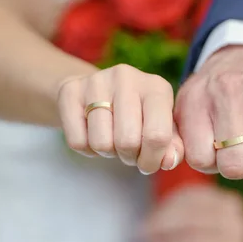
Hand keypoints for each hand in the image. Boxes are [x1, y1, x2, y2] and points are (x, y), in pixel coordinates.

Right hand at [58, 64, 182, 173]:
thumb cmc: (138, 116)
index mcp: (157, 87)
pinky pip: (77, 141)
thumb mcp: (162, 127)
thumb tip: (169, 162)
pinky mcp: (70, 90)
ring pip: (101, 143)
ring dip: (107, 153)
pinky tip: (93, 134)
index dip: (152, 160)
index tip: (147, 163)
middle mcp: (127, 77)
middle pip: (127, 141)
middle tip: (129, 152)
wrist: (96, 92)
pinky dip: (87, 150)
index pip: (158, 135)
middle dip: (129, 158)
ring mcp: (97, 81)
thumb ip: (172, 146)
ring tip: (112, 141)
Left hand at [142, 186, 242, 241]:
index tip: (146, 223)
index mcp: (229, 203)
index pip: (194, 198)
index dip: (166, 210)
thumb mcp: (185, 221)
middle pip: (196, 217)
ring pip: (199, 239)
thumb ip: (171, 213)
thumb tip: (146, 227)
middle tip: (144, 236)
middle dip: (165, 226)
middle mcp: (240, 223)